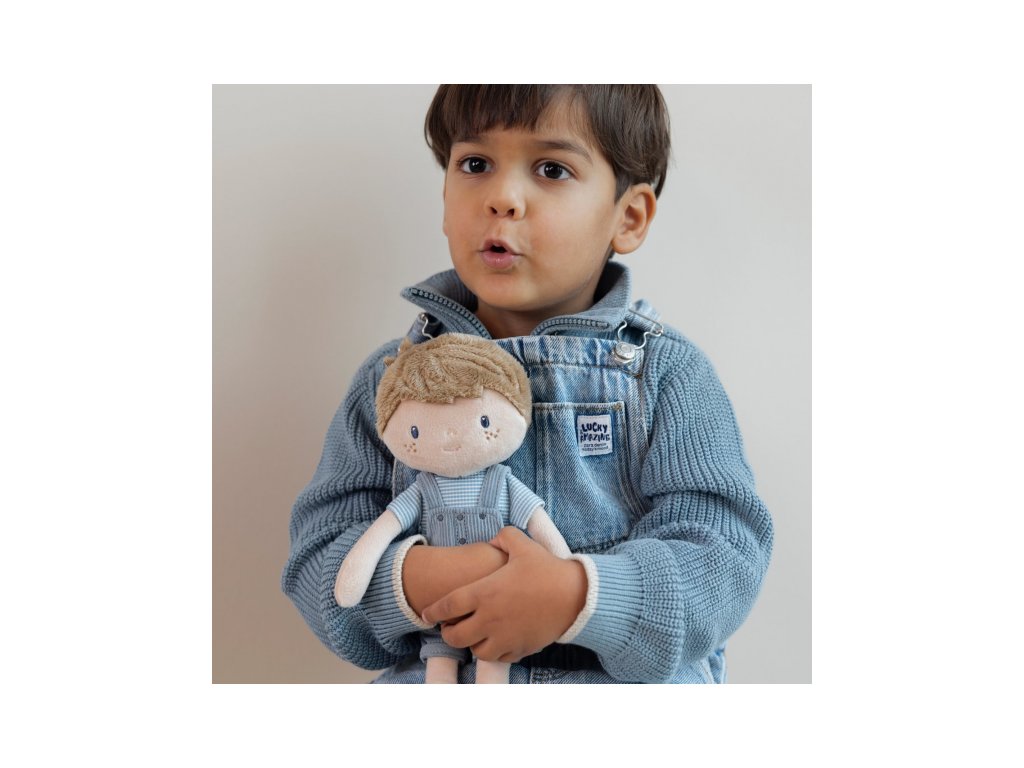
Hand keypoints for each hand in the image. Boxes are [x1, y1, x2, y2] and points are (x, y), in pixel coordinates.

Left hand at [420, 527, 586, 662]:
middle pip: (455, 636)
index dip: (432, 612)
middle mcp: (489, 619)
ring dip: (471, 643)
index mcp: (484, 593)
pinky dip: (493, 651)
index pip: (447, 607)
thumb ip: (503, 538)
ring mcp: (504, 637)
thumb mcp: (523, 545)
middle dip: (447, 632)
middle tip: (449, 626)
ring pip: (475, 651)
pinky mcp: (520, 648)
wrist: (575, 597)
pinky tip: (497, 640)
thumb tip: (493, 541)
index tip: (426, 614)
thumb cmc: (547, 570)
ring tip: (475, 633)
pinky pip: (498, 657)